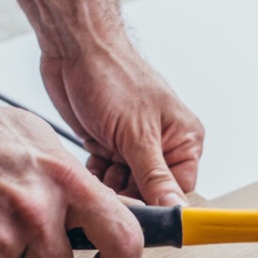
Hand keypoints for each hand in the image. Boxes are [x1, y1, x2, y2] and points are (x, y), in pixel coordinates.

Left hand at [40, 40, 203, 205]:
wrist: (74, 48)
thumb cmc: (113, 74)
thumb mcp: (136, 134)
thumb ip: (155, 176)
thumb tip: (174, 208)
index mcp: (183, 138)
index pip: (179, 189)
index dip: (158, 202)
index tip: (137, 209)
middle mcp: (162, 144)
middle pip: (150, 192)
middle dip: (128, 192)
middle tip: (112, 186)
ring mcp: (134, 145)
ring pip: (126, 187)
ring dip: (110, 185)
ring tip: (102, 167)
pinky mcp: (110, 145)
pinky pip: (106, 176)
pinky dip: (96, 175)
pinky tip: (92, 160)